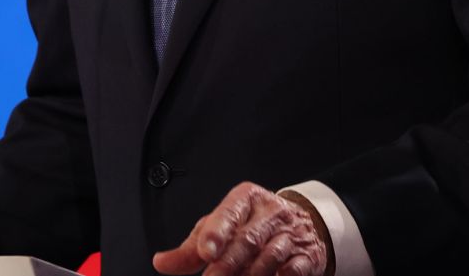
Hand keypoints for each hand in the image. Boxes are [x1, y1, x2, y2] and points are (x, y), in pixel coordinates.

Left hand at [152, 182, 330, 275]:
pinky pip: (297, 268)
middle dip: (228, 263)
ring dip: (252, 274)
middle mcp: (269, 213)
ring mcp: (290, 234)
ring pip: (271, 254)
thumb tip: (161, 263)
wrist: (302, 224)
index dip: (216, 232)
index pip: (229, 213)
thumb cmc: (252, 225)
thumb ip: (192, 248)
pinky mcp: (307, 256)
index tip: (205, 252)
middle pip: (248, 239)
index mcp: (245, 199)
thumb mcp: (221, 229)